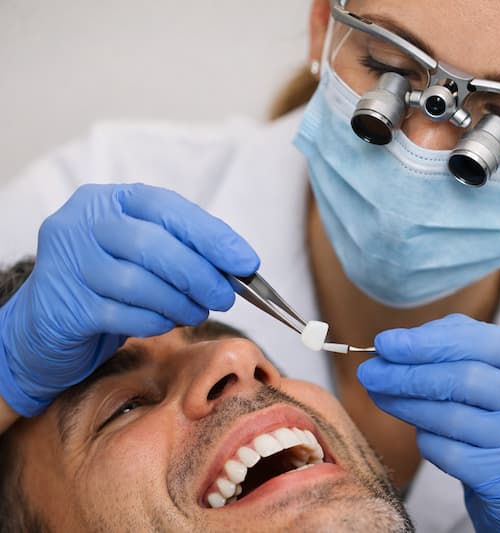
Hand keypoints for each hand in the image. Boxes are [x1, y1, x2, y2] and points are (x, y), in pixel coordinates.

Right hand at [0, 183, 258, 416]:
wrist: (47, 324)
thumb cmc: (108, 283)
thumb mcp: (144, 252)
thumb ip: (185, 249)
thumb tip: (238, 266)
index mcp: (108, 200)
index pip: (167, 208)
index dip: (212, 236)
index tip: (246, 262)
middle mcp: (82, 224)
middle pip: (153, 244)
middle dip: (199, 274)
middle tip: (224, 295)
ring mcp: (68, 264)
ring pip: (139, 282)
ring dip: (180, 302)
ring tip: (196, 312)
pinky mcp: (65, 307)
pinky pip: (124, 315)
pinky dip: (156, 321)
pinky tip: (166, 322)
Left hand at [358, 314, 499, 532]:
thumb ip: (473, 352)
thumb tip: (408, 341)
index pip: (484, 341)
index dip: (428, 340)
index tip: (387, 342)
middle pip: (463, 378)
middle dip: (408, 372)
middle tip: (371, 370)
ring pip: (451, 416)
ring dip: (406, 403)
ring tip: (381, 394)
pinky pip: (450, 452)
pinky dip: (427, 438)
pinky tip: (419, 431)